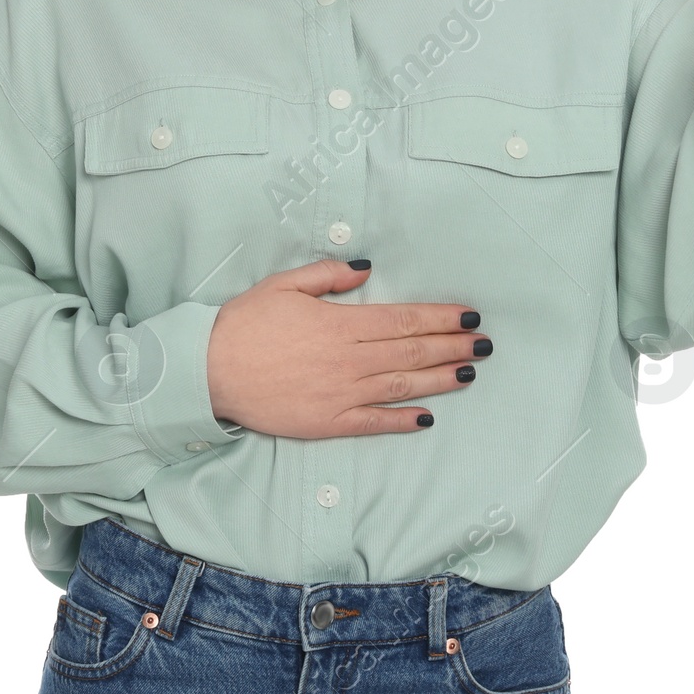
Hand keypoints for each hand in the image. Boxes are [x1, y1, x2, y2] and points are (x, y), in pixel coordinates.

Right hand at [205, 259, 489, 436]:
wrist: (207, 371)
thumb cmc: (243, 324)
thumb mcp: (283, 285)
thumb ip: (327, 276)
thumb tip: (365, 270)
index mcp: (340, 323)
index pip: (403, 319)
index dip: (440, 317)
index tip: (469, 315)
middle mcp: (347, 359)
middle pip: (411, 353)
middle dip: (452, 346)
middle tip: (485, 344)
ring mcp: (339, 394)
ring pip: (401, 387)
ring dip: (440, 380)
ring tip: (470, 372)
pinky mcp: (326, 423)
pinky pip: (372, 423)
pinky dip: (402, 421)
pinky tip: (428, 418)